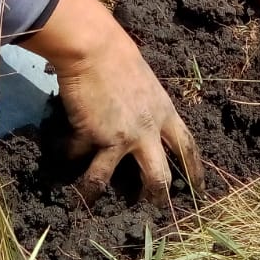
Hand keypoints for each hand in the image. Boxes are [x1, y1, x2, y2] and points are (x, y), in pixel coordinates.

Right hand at [24, 0, 203, 202]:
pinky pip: (75, 155)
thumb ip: (150, 109)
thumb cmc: (121, 58)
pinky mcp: (90, 136)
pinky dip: (67, 155)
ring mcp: (118, 137)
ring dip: (91, 192)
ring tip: (85, 200)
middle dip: (153, 199)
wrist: (95, 48)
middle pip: (157, 178)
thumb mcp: (148, 85)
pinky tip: (60, 152)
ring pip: (104, 180)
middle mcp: (146, 131)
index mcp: (165, 114)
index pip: (187, 149)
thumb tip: (148, 129)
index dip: (194, 173)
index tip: (199, 192)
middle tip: (148, 212)